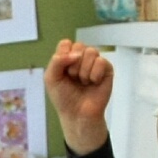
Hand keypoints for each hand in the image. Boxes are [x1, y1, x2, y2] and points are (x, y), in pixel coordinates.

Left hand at [45, 40, 114, 155]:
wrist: (77, 114)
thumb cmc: (63, 97)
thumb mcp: (51, 78)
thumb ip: (57, 61)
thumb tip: (76, 54)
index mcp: (67, 57)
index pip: (66, 43)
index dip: (63, 56)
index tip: (63, 71)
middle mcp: (82, 58)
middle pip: (79, 46)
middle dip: (73, 65)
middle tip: (73, 79)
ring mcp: (95, 62)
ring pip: (91, 52)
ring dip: (83, 71)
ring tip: (83, 82)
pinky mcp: (107, 69)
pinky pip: (101, 61)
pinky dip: (94, 75)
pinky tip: (93, 83)